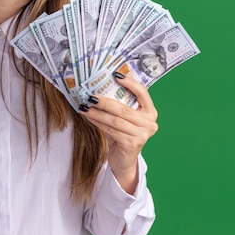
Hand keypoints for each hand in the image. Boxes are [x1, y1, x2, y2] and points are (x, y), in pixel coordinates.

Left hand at [80, 74, 157, 194]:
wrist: (123, 159)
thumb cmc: (122, 133)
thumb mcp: (124, 117)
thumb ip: (120, 102)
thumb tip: (104, 81)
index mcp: (150, 112)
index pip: (143, 93)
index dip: (130, 83)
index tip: (116, 74)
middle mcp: (150, 123)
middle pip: (124, 108)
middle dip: (104, 101)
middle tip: (89, 96)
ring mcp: (142, 135)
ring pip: (115, 120)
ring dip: (97, 112)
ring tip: (84, 106)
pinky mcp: (132, 144)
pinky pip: (110, 130)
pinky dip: (97, 122)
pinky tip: (88, 117)